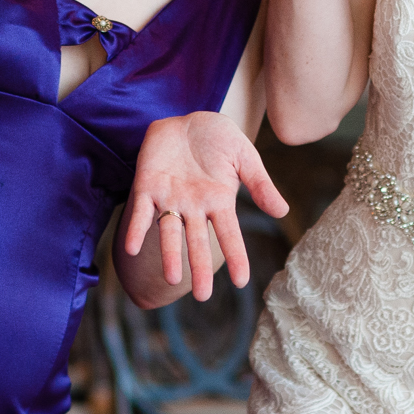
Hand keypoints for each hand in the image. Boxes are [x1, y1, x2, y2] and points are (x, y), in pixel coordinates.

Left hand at [123, 112, 289, 301]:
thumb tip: (283, 212)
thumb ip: (260, 184)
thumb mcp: (245, 156)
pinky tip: (130, 247)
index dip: (235, 256)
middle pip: (197, 241)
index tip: (242, 281)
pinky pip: (140, 212)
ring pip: (169, 232)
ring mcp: (170, 198)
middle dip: (199, 267)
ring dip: (169, 255)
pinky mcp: (147, 186)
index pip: (229, 234)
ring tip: (172, 279)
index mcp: (218, 201)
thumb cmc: (220, 138)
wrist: (188, 117)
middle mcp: (194, 206)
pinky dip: (135, 229)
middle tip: (202, 296)